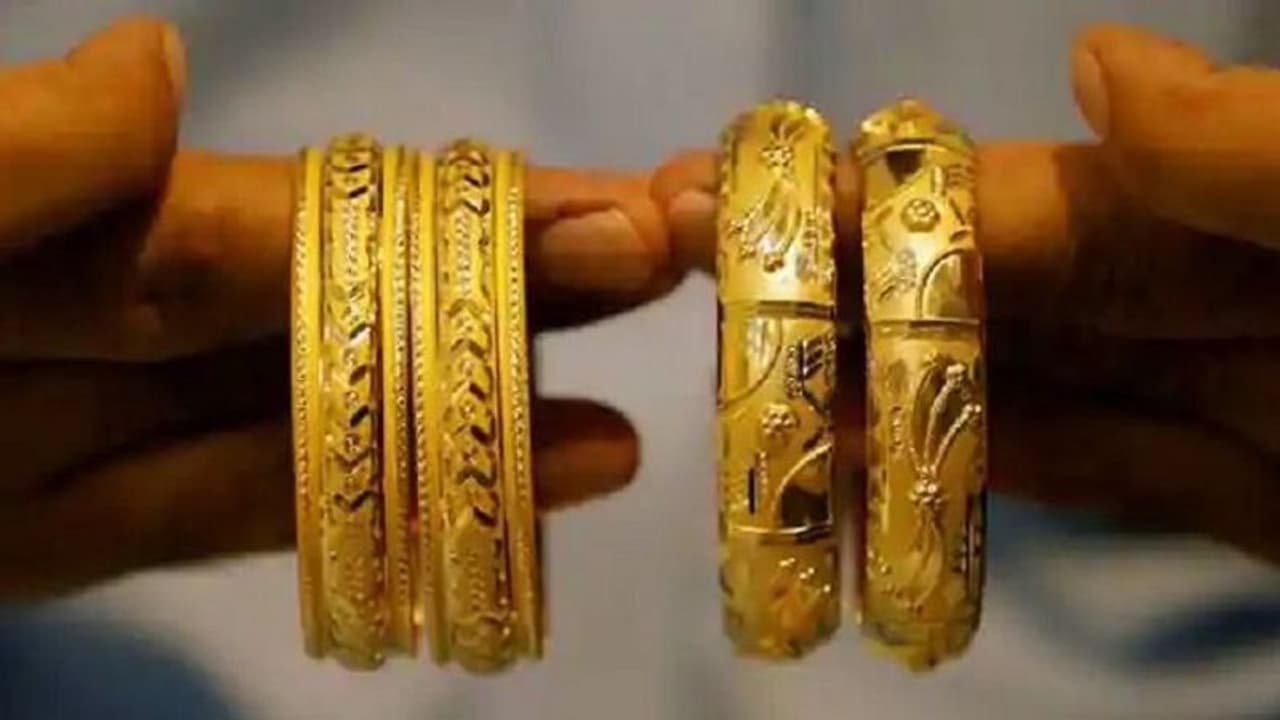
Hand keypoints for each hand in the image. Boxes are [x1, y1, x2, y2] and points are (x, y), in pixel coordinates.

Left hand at [0, 17, 679, 597]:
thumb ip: (25, 157)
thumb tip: (165, 57)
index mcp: (62, 215)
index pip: (311, 220)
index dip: (470, 227)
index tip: (627, 217)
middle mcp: (92, 314)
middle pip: (350, 304)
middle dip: (518, 293)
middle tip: (674, 277)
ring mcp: (80, 433)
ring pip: (321, 420)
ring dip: (482, 420)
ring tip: (630, 429)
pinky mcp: (57, 541)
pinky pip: (235, 518)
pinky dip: (378, 513)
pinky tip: (511, 497)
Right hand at [653, 25, 1279, 565]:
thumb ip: (1250, 160)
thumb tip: (1091, 59)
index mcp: (1240, 209)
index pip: (1032, 201)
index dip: (882, 202)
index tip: (734, 194)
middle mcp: (1217, 288)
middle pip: (997, 286)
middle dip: (846, 282)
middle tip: (693, 272)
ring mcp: (1231, 400)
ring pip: (1023, 388)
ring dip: (879, 389)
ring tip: (745, 381)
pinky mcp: (1250, 503)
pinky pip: (1098, 478)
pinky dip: (977, 475)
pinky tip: (864, 459)